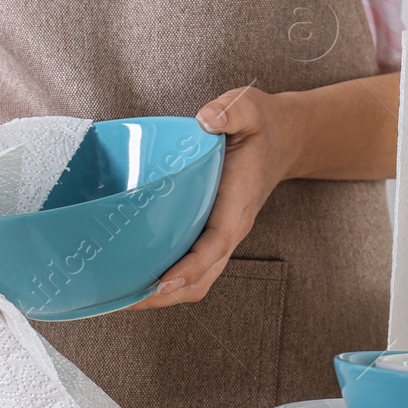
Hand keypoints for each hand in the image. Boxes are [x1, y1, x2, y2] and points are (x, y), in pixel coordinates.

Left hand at [128, 86, 297, 309]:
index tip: (162, 280)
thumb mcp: (249, 110)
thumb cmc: (262, 127)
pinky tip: (136, 276)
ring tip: (122, 296)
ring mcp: (223, 235)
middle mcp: (232, 227)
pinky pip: (194, 268)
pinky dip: (168, 281)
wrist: (285, 139)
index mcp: (238, 203)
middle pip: (203, 277)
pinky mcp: (213, 235)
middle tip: (124, 297)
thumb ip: (230, 112)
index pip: (216, 243)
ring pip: (198, 280)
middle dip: (166, 294)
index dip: (190, 266)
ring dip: (164, 294)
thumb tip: (206, 119)